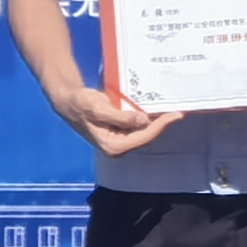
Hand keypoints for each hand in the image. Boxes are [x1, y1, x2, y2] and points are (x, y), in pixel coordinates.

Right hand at [48, 79, 178, 159]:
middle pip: (146, 135)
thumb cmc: (80, 104)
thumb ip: (120, 116)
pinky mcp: (119, 132)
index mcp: (113, 146)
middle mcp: (118, 146)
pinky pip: (138, 126)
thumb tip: (143, 120)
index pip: (143, 136)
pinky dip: (147, 118)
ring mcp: (119, 140)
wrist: (68, 100)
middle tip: (177, 110)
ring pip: (143, 131)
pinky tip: (155, 109)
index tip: (175, 115)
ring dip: (156, 121)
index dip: (160, 126)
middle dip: (161, 123)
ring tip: (170, 109)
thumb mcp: (98, 108)